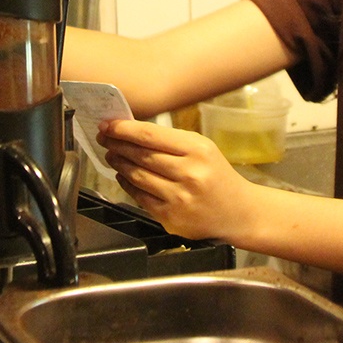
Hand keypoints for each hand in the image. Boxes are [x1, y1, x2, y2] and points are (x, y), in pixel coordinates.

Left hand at [96, 118, 253, 241]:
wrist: (239, 212)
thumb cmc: (217, 176)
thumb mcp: (203, 149)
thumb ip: (171, 141)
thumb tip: (131, 132)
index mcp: (198, 150)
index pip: (150, 136)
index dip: (124, 130)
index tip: (108, 125)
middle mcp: (189, 174)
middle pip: (141, 155)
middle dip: (117, 144)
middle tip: (104, 138)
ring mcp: (179, 198)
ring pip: (137, 176)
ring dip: (119, 164)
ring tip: (112, 155)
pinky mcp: (171, 218)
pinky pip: (140, 197)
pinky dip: (127, 184)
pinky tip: (123, 176)